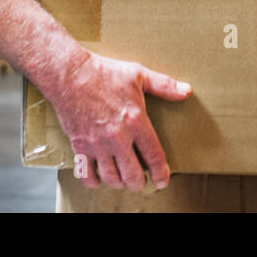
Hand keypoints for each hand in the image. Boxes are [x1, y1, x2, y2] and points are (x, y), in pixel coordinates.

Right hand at [45, 51, 190, 190]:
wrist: (70, 75)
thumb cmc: (104, 73)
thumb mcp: (138, 75)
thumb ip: (164, 86)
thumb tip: (186, 92)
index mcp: (135, 121)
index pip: (154, 155)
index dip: (161, 173)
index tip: (162, 180)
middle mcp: (117, 137)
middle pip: (132, 175)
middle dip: (139, 183)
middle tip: (141, 180)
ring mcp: (97, 144)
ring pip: (111, 178)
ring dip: (119, 182)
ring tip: (123, 177)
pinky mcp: (79, 146)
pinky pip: (87, 175)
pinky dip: (95, 181)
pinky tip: (100, 175)